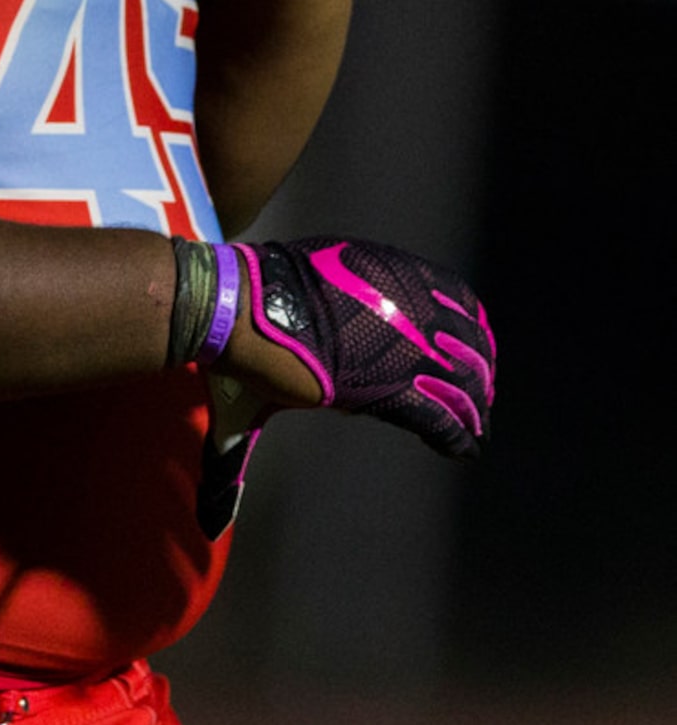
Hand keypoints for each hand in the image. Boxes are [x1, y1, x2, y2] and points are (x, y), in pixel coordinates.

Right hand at [236, 237, 494, 458]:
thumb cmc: (266, 294)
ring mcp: (401, 350)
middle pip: (469, 344)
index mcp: (397, 274)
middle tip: (480, 396)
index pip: (459, 301)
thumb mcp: (322, 275)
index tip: (470, 350)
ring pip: (463, 383)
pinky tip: (464, 450)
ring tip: (476, 429)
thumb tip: (356, 307)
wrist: (243, 308)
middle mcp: (410, 308)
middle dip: (479, 373)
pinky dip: (456, 437)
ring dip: (474, 409)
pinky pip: (438, 417)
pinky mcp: (385, 389)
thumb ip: (350, 291)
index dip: (471, 331)